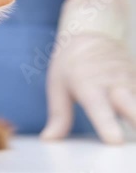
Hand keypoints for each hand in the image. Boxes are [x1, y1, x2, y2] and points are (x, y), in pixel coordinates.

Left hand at [41, 0, 135, 143]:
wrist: (92, 35)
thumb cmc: (70, 66)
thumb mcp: (57, 86)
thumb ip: (58, 115)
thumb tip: (49, 139)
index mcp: (88, 85)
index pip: (99, 108)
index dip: (107, 124)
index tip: (114, 140)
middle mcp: (114, 84)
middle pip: (132, 105)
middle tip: (131, 141)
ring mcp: (132, 81)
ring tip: (134, 134)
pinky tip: (135, 114)